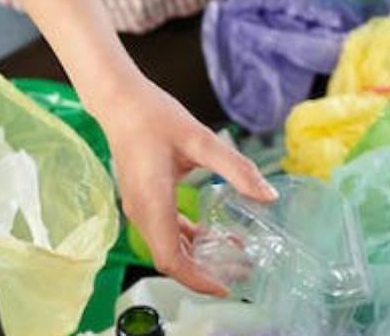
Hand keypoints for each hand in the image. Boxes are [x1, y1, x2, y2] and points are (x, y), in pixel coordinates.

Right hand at [95, 73, 277, 295]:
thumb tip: (269, 196)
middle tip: (239, 270)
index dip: (197, 279)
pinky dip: (187, 238)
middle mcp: (141, 212)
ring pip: (166, 247)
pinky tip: (209, 232)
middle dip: (203, 271)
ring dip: (197, 255)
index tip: (226, 286)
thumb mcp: (202, 140)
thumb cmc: (156, 117)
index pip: (171, 259)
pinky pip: (163, 231)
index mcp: (153, 203)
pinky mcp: (142, 200)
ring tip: (232, 253)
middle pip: (170, 259)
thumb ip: (237, 169)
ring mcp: (139, 207)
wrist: (120, 101)